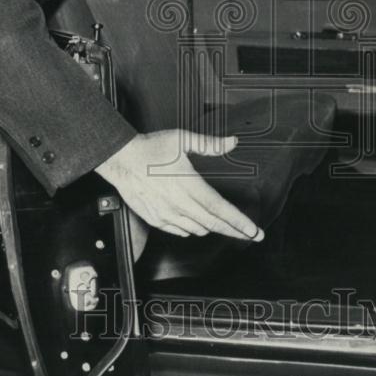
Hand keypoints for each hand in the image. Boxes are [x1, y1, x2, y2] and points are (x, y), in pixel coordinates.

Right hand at [95, 129, 264, 241]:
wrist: (121, 159)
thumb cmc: (150, 148)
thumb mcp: (182, 139)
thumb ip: (210, 144)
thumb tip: (232, 142)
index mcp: (190, 184)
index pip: (220, 209)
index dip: (240, 222)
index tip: (254, 231)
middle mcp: (180, 203)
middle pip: (213, 224)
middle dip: (234, 231)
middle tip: (249, 236)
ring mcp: (167, 214)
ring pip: (197, 230)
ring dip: (212, 229)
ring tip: (223, 226)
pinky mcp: (155, 219)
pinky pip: (179, 231)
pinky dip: (191, 230)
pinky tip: (195, 225)